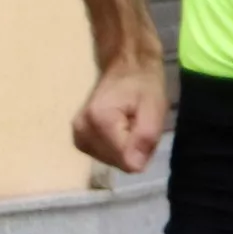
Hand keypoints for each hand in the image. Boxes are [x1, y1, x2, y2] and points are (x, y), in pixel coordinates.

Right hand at [72, 53, 166, 175]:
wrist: (125, 66)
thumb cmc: (143, 83)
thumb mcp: (154, 107)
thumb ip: (146, 137)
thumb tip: (136, 167)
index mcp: (99, 121)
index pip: (127, 161)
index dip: (143, 149)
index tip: (144, 127)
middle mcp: (82, 131)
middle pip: (119, 162)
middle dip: (134, 149)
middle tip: (138, 123)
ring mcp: (77, 136)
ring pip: (112, 161)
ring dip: (126, 148)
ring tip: (130, 123)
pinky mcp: (79, 139)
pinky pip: (105, 156)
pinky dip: (116, 148)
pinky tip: (120, 129)